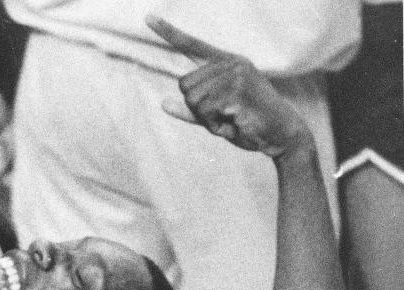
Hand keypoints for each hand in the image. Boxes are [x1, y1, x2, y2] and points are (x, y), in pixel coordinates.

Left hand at [148, 17, 309, 157]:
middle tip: (222, 114)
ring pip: (194, 100)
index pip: (191, 45)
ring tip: (230, 118)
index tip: (146, 17)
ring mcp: (236, 74)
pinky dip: (216, 125)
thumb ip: (190, 110)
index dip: (168, 32)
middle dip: (196, 109)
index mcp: (224, 63)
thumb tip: (163, 103)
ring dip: (207, 119)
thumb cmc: (246, 122)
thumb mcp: (214, 116)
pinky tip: (236, 123)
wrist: (280, 133)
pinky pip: (207, 112)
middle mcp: (230, 63)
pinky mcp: (239, 90)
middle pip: (184, 85)